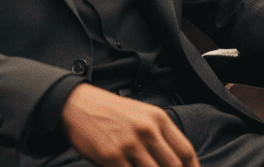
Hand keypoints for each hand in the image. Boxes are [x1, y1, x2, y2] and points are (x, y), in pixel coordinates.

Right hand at [60, 83, 199, 166]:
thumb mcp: (141, 115)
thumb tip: (174, 161)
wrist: (78, 104)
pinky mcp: (112, 156)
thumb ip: (159, 135)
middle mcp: (147, 130)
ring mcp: (129, 144)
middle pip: (173, 166)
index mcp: (158, 119)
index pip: (185, 151)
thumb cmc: (110, 111)